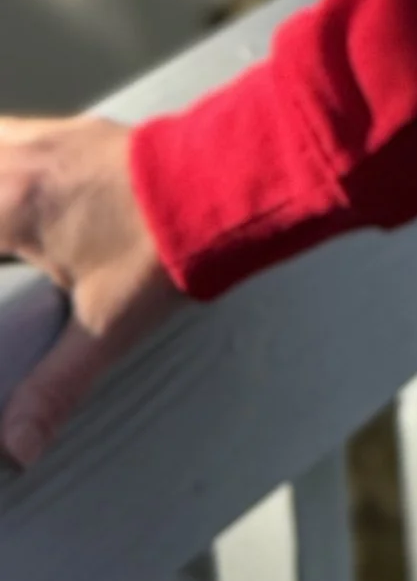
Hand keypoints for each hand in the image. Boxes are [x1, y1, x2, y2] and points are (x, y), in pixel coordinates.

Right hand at [0, 116, 179, 467]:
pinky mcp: (79, 129)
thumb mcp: (103, 329)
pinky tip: (13, 185)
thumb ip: (51, 390)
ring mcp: (53, 135)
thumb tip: (15, 451)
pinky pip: (15, 134)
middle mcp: (25, 159)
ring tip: (2, 234)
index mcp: (14, 204)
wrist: (230, 181)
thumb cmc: (163, 251)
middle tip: (0, 263)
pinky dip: (3, 157)